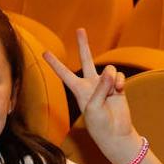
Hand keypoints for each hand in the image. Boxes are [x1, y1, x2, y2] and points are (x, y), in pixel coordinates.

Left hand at [43, 29, 139, 163]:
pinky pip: (118, 76)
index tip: (44, 52)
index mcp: (79, 90)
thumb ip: (101, 87)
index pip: (64, 73)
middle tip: (79, 29)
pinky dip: (119, 82)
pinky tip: (119, 91)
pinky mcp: (117, 86)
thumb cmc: (99, 124)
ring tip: (113, 91)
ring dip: (111, 77)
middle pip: (86, 59)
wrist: (116, 133)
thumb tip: (109, 71)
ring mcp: (104, 84)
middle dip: (83, 44)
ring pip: (108, 68)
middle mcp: (90, 84)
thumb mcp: (94, 107)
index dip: (54, 63)